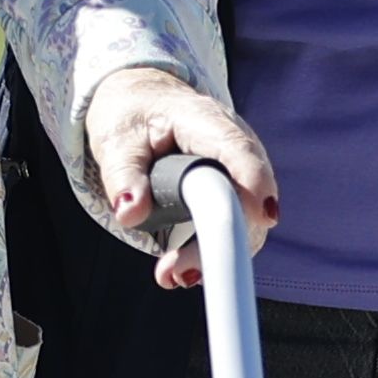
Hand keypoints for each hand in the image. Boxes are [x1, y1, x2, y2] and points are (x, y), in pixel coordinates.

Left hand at [81, 67, 274, 292]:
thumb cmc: (133, 117)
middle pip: (247, 196)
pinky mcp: (238, 190)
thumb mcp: (116, 141)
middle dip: (222, 238)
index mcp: (204, 121)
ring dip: (214, 252)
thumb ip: (122, 177)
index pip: (238, 151)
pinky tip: (182, 268)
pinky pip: (239, 225)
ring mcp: (242, 168)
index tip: (262, 216)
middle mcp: (235, 142)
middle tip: (179, 272)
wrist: (145, 103)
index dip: (253, 183)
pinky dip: (213, 250)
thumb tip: (129, 213)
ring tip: (172, 274)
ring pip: (248, 219)